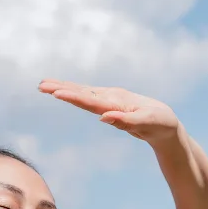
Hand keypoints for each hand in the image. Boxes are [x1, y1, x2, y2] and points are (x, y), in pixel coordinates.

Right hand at [39, 79, 179, 146]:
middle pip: (82, 92)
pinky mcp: (108, 104)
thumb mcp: (148, 123)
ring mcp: (109, 99)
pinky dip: (73, 93)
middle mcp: (111, 97)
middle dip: (61, 87)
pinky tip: (63, 91)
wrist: (167, 122)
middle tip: (41, 85)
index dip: (73, 97)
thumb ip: (126, 121)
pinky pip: (86, 97)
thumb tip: (103, 117)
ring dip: (63, 88)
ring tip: (44, 85)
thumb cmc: (160, 123)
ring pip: (82, 92)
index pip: (91, 99)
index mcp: (118, 102)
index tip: (55, 93)